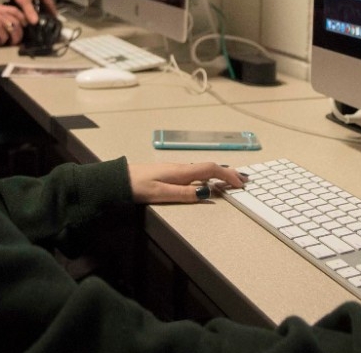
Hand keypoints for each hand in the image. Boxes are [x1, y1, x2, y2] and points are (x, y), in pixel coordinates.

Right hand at [0, 4, 27, 45]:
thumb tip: (4, 23)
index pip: (15, 10)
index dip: (22, 18)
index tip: (24, 24)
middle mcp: (0, 12)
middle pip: (17, 22)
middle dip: (20, 32)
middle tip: (18, 39)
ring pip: (13, 30)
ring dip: (13, 39)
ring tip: (10, 43)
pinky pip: (4, 36)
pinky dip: (2, 41)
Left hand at [9, 0, 57, 25]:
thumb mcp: (24, 1)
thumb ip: (30, 12)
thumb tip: (35, 22)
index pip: (50, 2)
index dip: (52, 10)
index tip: (54, 16)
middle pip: (46, 0)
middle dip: (46, 9)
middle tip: (47, 17)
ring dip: (40, 6)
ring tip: (40, 14)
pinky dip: (36, 3)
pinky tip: (33, 8)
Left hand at [127, 162, 247, 203]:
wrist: (117, 180)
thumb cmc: (137, 186)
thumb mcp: (160, 193)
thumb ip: (183, 193)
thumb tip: (206, 192)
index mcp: (180, 171)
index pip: (210, 169)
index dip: (227, 175)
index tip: (240, 183)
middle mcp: (180, 168)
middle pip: (209, 168)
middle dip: (227, 173)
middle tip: (243, 180)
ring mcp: (174, 170)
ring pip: (202, 170)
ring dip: (218, 174)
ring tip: (231, 180)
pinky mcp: (168, 174)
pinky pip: (194, 173)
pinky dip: (207, 175)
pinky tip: (207, 181)